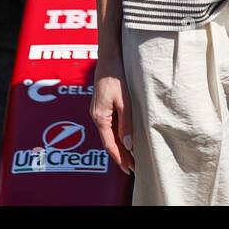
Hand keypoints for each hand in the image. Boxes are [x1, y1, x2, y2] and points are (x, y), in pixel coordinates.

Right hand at [91, 60, 134, 174]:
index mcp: (99, 118)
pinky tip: (125, 140)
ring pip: (108, 135)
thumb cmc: (116, 77)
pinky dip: (117, 136)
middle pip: (108, 142)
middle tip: (133, 168)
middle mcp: (96, 117)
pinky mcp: (101, 108)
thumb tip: (129, 145)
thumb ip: (126, 124)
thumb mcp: (125, 101)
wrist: (108, 59)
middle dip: (120, 156)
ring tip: (131, 158)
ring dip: (119, 147)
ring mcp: (97, 113)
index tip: (129, 169)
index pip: (110, 145)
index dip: (120, 158)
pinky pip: (109, 127)